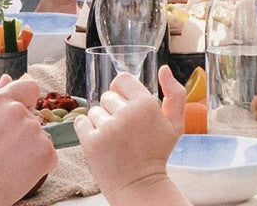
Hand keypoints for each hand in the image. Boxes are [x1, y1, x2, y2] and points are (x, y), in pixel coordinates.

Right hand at [0, 76, 55, 205]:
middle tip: (5, 150)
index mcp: (1, 99)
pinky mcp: (46, 152)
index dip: (27, 102)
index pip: (30, 88)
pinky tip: (21, 171)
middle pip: (33, 117)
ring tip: (10, 162)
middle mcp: (19, 110)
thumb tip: (7, 78)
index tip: (18, 120)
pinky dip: (40, 164)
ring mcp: (34, 130)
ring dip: (32, 147)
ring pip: (40, 137)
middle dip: (24, 131)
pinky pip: (49, 155)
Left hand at [75, 67, 183, 205]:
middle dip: (113, 110)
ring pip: (94, 110)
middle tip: (124, 131)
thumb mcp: (174, 125)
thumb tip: (164, 68)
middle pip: (107, 96)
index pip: (121, 79)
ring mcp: (107, 128)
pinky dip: (87, 131)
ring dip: (100, 122)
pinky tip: (101, 143)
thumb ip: (175, 94)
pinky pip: (80, 122)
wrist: (141, 188)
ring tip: (114, 140)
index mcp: (145, 104)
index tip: (125, 106)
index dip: (121, 91)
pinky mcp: (91, 142)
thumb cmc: (156, 154)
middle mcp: (126, 114)